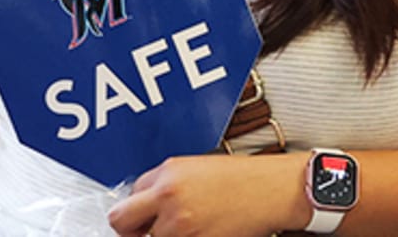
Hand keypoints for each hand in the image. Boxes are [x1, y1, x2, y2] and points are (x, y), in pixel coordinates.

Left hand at [106, 153, 307, 236]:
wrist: (276, 190)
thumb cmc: (247, 178)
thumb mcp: (200, 168)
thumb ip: (168, 183)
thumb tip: (147, 203)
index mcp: (169, 173)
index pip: (128, 196)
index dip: (138, 209)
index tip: (144, 216)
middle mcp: (169, 196)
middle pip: (121, 221)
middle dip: (131, 230)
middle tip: (145, 232)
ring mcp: (180, 224)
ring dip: (169, 235)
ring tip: (196, 225)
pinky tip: (206, 231)